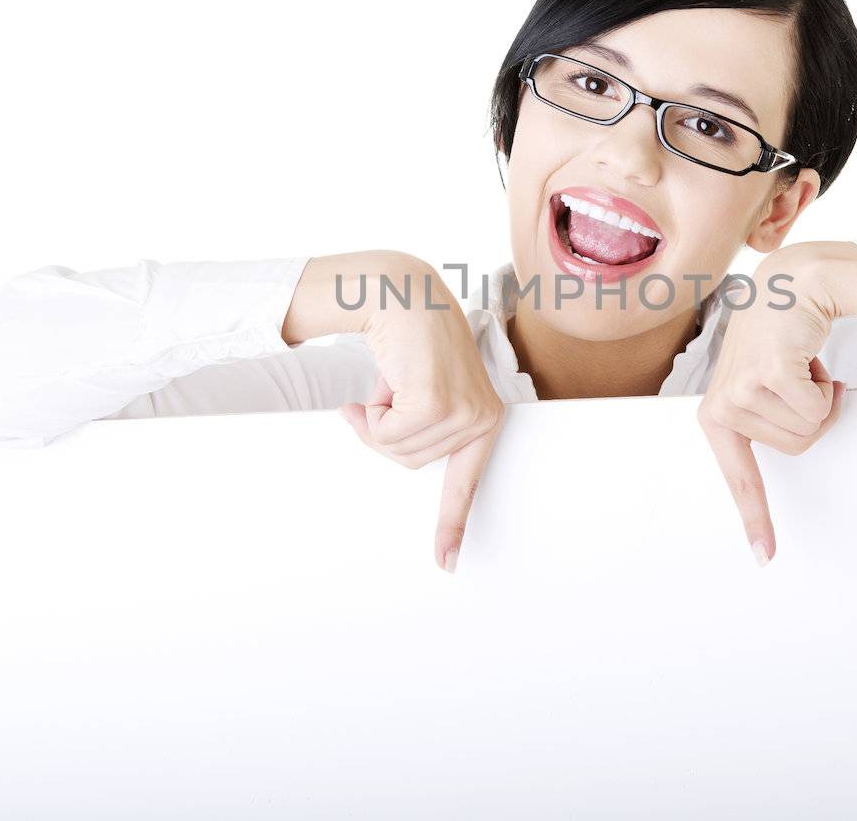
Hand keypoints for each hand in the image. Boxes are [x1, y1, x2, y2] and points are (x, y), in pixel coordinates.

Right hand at [333, 258, 504, 573]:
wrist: (403, 292)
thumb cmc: (409, 340)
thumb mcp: (422, 390)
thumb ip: (421, 425)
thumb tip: (392, 444)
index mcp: (485, 418)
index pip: (468, 480)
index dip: (452, 523)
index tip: (448, 563)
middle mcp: (484, 418)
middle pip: (413, 462)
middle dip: (385, 433)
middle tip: (382, 395)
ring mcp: (464, 412)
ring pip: (397, 449)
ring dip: (377, 418)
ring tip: (389, 380)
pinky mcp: (439, 403)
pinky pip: (387, 433)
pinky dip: (372, 410)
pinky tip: (384, 378)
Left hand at [696, 248, 850, 566]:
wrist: (792, 283)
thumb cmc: (781, 335)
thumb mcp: (761, 381)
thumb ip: (764, 415)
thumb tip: (793, 439)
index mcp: (718, 415)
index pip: (739, 476)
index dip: (755, 517)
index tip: (764, 556)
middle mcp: (721, 406)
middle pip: (795, 447)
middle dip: (811, 414)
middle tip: (800, 377)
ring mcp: (741, 391)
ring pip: (809, 429)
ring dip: (819, 395)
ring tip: (800, 363)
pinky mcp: (765, 376)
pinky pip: (817, 409)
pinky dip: (825, 384)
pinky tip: (807, 355)